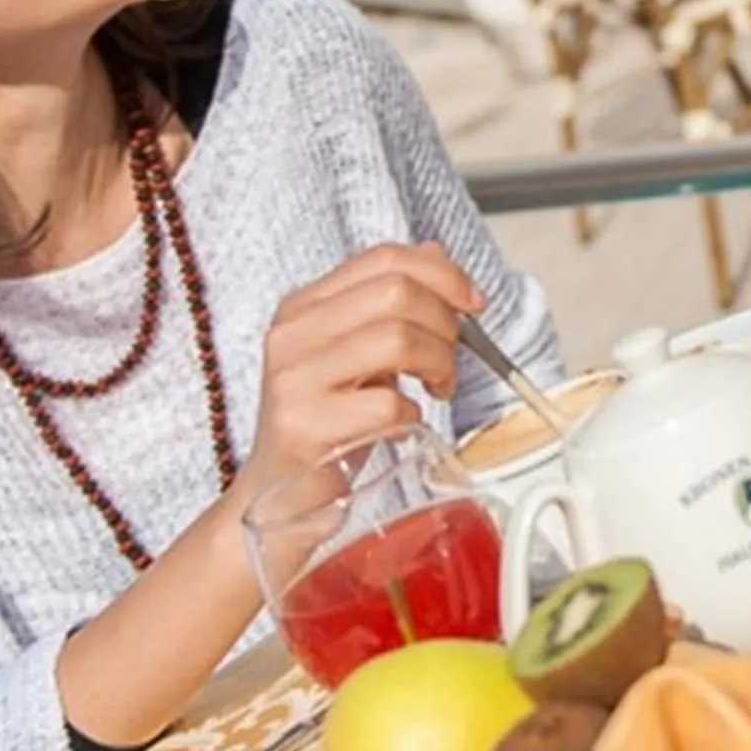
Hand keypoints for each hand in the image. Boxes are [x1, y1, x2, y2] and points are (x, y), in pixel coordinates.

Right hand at [233, 243, 480, 504]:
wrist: (277, 496)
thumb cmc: (326, 424)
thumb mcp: (356, 354)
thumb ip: (388, 306)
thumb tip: (436, 255)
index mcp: (303, 306)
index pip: (384, 258)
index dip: (442, 274)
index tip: (472, 304)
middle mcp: (292, 335)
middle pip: (397, 293)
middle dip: (445, 323)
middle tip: (448, 358)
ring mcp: (294, 380)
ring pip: (398, 340)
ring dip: (438, 364)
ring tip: (436, 386)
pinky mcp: (304, 427)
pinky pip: (387, 404)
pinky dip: (413, 412)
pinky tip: (404, 423)